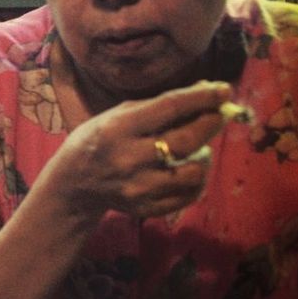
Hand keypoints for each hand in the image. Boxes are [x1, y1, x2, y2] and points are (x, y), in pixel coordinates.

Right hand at [41, 80, 232, 218]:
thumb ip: (158, 106)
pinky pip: (188, 195)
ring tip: (198, 147)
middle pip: (187, 140)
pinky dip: (197, 180)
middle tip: (220, 114)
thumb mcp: (117, 115)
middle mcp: (128, 159)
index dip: (201, 98)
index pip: (169, 108)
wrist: (73, 184)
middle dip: (211, 123)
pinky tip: (189, 168)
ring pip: (194, 171)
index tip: (224, 90)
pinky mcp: (146, 208)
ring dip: (205, 155)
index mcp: (118, 129)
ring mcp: (139, 188)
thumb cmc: (97, 139)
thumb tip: (204, 92)